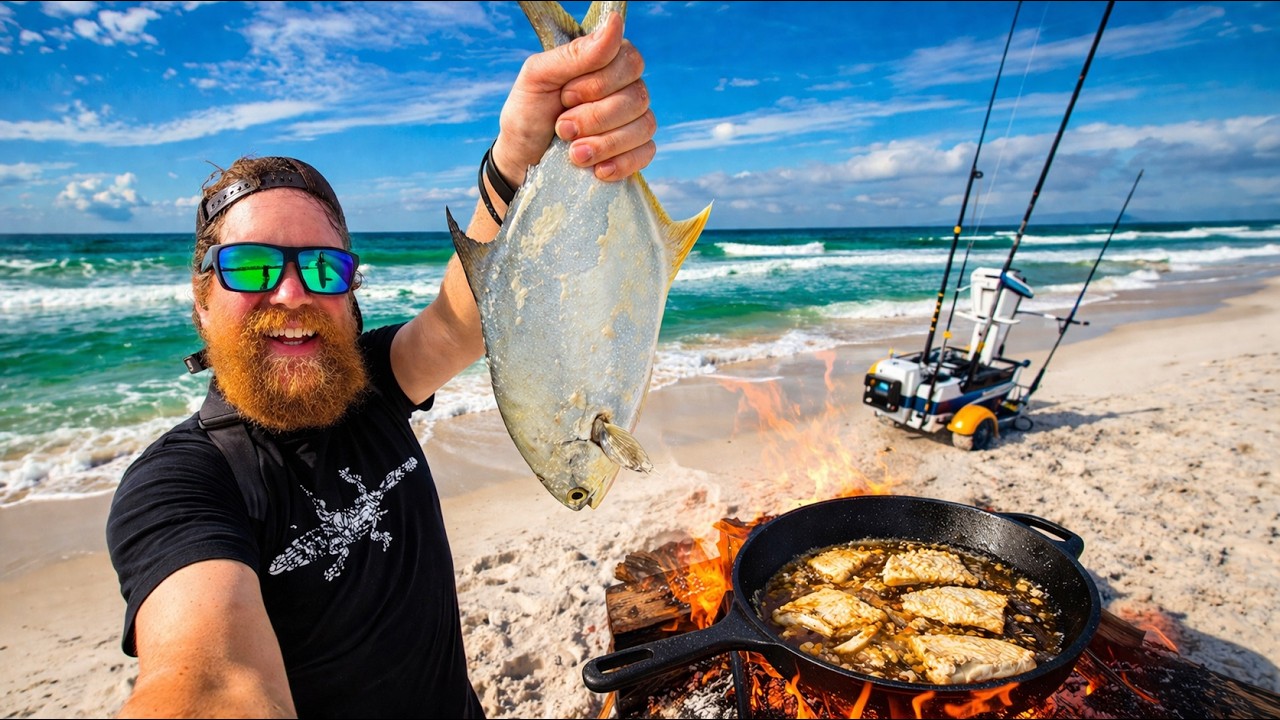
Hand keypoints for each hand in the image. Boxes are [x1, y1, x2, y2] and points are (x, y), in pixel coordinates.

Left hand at [493, 13, 655, 184]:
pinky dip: (621, 163)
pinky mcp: (636, 151)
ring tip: (573, 153)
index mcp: (605, 62)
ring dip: (604, 143)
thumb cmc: (528, 114)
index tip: (565, 95)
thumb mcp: (539, 77)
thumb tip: (616, 23)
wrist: (520, 161)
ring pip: (643, 126)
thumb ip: (576, 53)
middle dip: (595, 117)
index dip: (597, 83)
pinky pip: (647, 153)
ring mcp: (634, 121)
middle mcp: (625, 88)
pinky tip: (597, 169)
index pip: (629, 60)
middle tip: (562, 127)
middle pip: (637, 96)